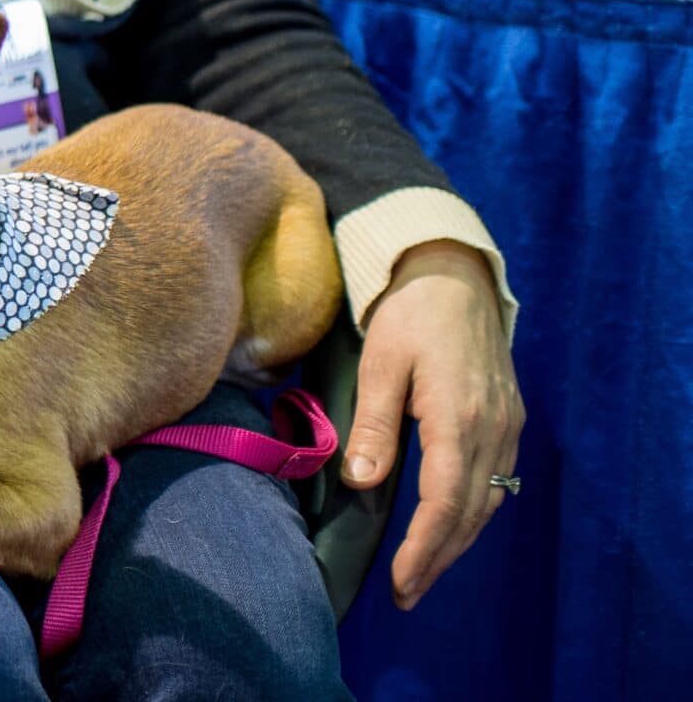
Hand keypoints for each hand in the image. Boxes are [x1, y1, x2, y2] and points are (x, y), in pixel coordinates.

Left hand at [341, 240, 522, 609]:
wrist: (454, 275)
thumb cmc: (409, 313)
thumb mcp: (381, 361)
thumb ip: (373, 423)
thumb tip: (361, 480)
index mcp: (459, 418)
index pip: (445, 502)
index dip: (424, 548)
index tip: (401, 584)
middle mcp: (493, 431)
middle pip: (471, 514)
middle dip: (438, 558)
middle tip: (407, 595)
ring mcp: (507, 427)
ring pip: (488, 503)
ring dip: (457, 541)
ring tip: (423, 572)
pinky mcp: (508, 421)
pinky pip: (496, 482)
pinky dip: (473, 513)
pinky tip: (450, 526)